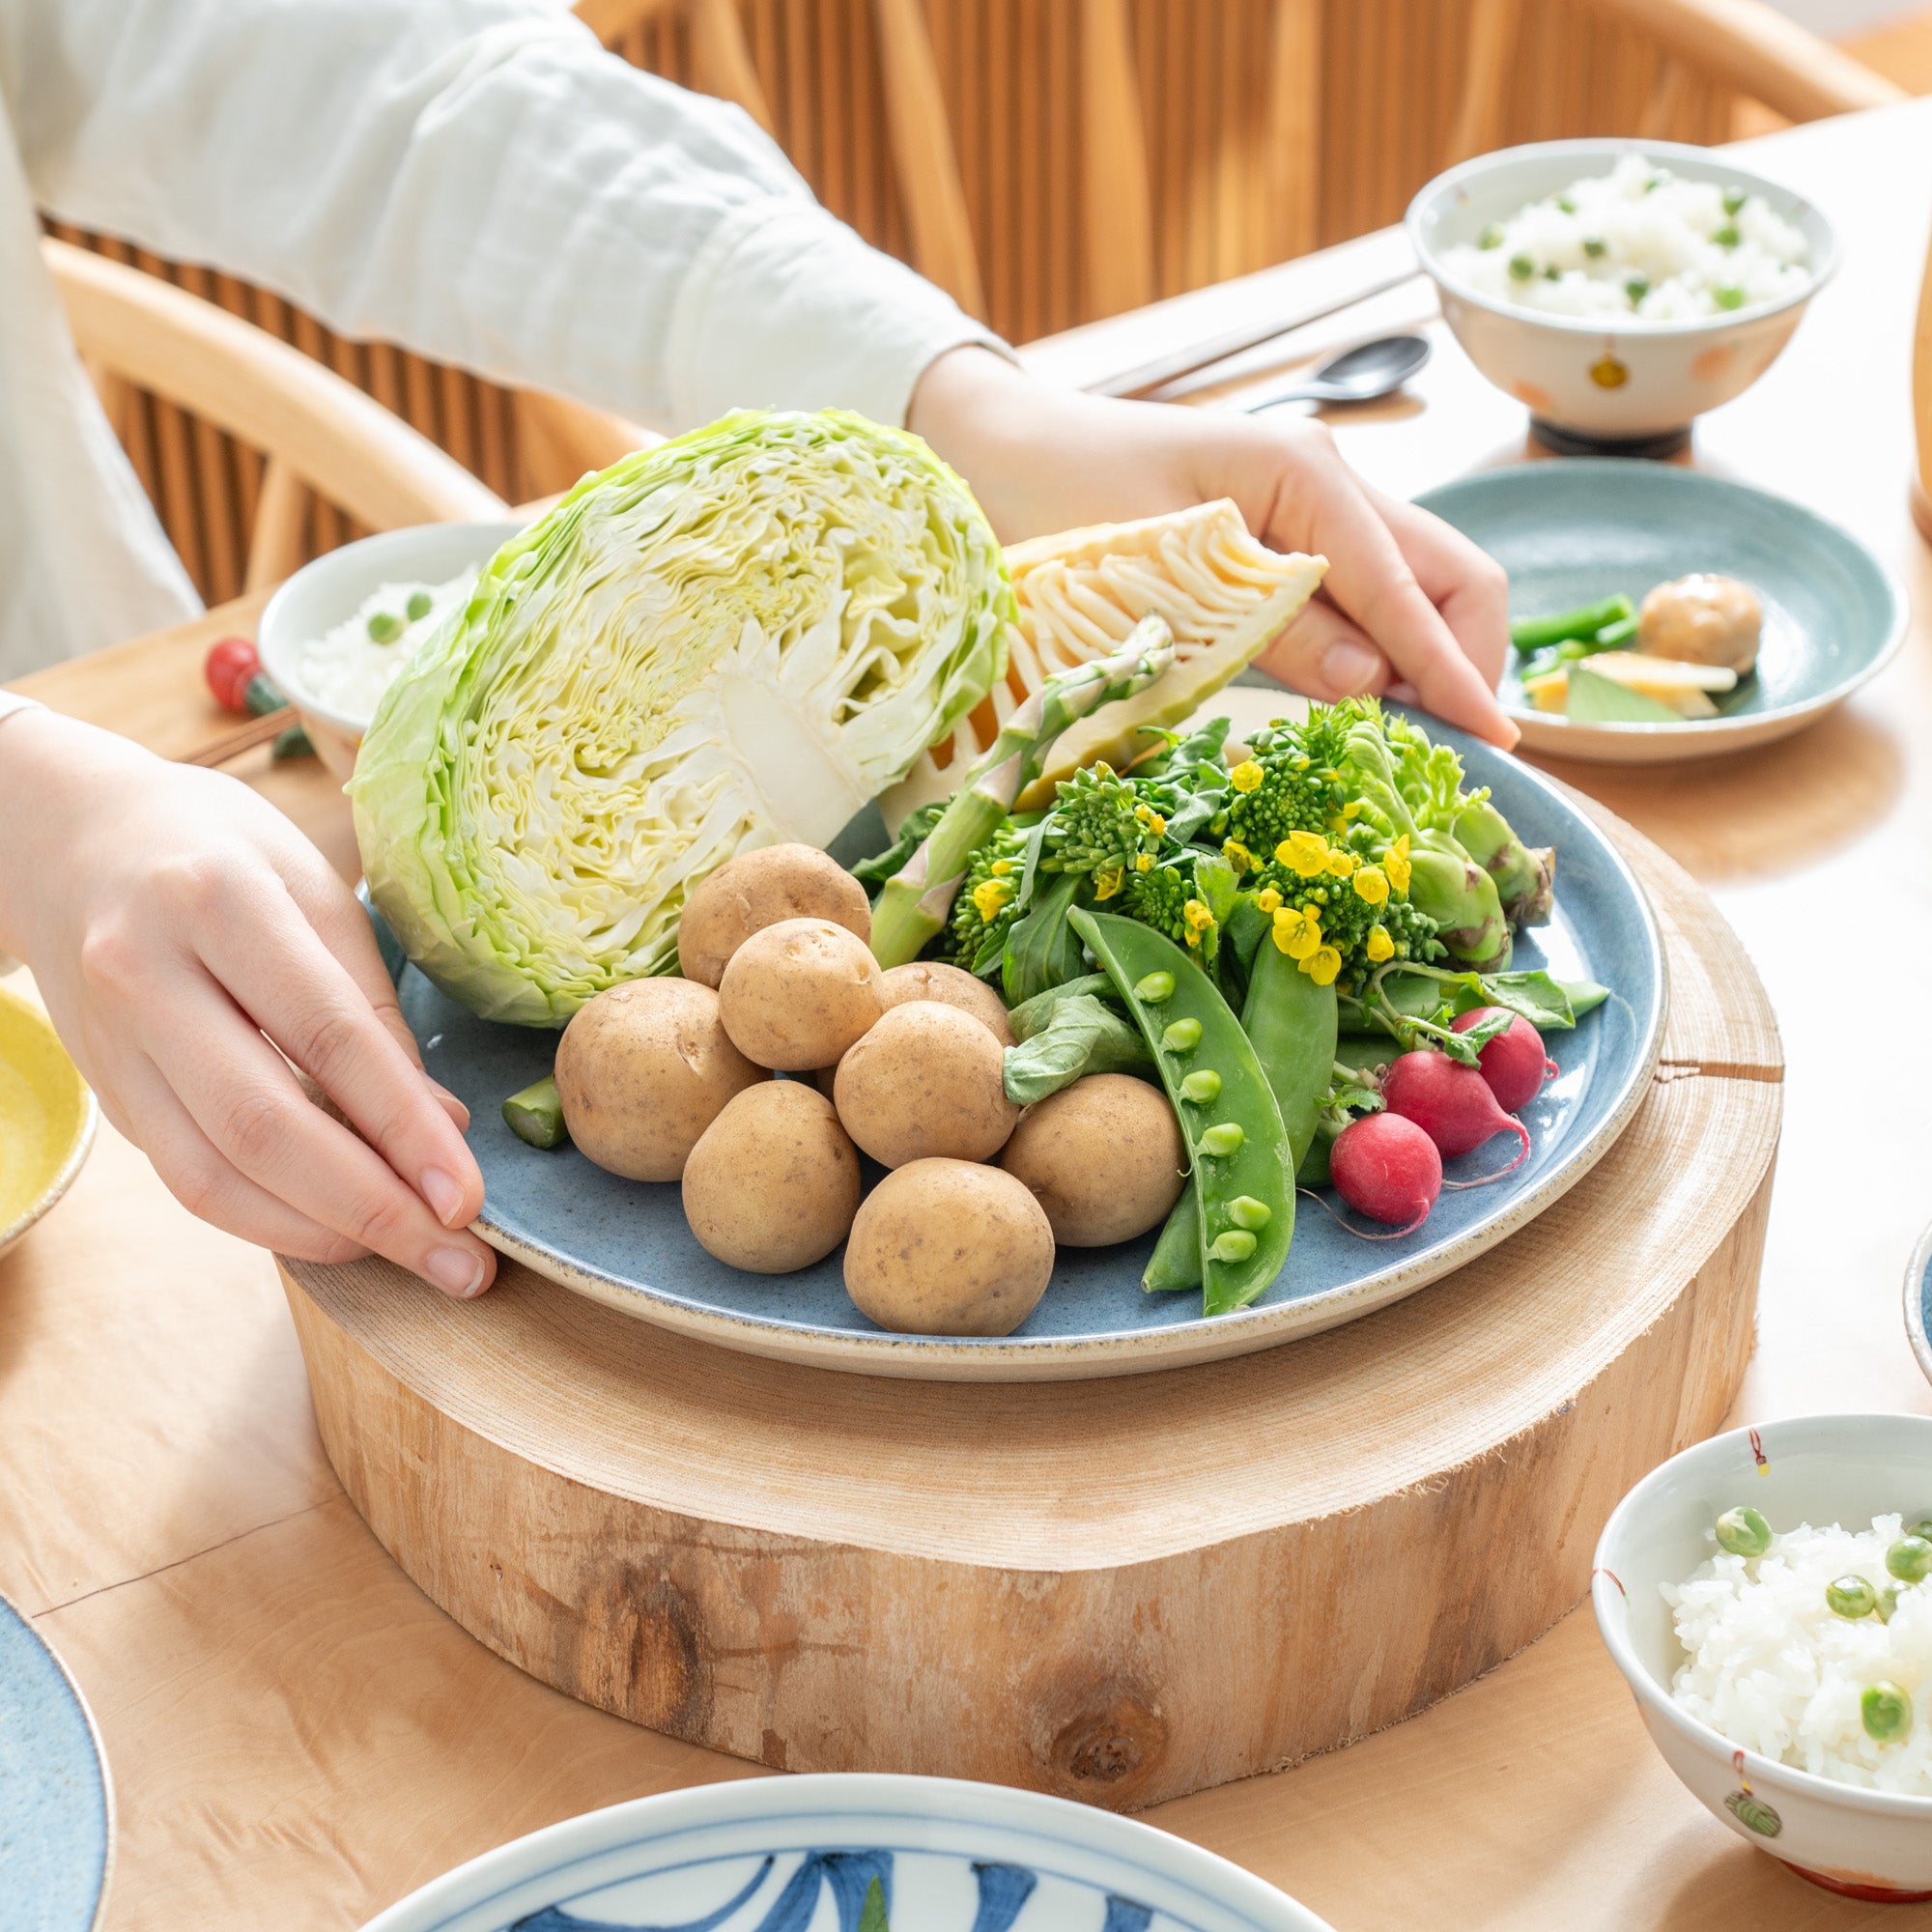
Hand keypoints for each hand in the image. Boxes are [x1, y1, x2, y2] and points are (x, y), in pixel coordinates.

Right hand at [0, 709, 495, 1295]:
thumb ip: (373, 1010)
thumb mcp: (317, 892)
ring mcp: (113, 1044)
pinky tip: (344, 1231)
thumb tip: (442, 1129)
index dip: (405, 1129)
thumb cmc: (220, 852)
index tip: (468, 1199)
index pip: (330, 1038)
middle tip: (462, 1262)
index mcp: (220, 902)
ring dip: (327, 1234)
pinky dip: (273, 1221)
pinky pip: (190, 1182)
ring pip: (217, 1175)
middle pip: (266, 1126)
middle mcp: (148, 976)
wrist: (69, 836)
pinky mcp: (107, 1092)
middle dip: (375, 1210)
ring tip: (417, 1256)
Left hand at [908, 346, 1514, 746]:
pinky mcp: (1292, 538)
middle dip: (1464, 659)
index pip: (1411, 587)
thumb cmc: (1067, 496)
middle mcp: (1331, 482)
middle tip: (1446, 746)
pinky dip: (1382, 648)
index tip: (1491, 739)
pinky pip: (1367, 596)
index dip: (1452, 669)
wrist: (1006, 447)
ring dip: (1427, 658)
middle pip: (1451, 574)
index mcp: (1308, 475)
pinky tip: (1360, 699)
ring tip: (1407, 736)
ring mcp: (1316, 508)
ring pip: (1420, 585)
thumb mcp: (1165, 581)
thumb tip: (1377, 685)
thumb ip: (1275, 630)